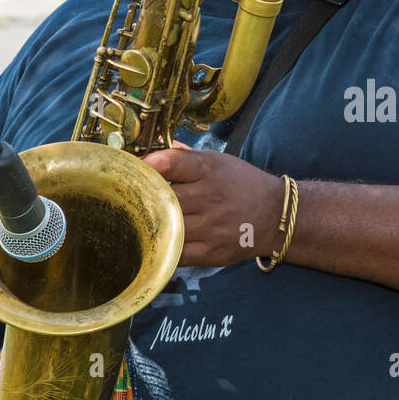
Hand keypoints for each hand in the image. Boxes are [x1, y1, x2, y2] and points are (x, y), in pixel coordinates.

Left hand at [141, 142, 284, 266]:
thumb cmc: (242, 184)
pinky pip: (175, 253)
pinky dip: (159, 248)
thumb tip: (151, 146)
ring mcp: (210, 227)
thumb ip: (184, 157)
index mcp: (209, 170)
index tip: (130, 169)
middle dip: (139, 197)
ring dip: (146, 224)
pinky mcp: (210, 252)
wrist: (276, 216)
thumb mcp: (218, 162)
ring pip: (165, 226)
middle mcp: (209, 197)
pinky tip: (151, 242)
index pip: (171, 163)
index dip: (145, 165)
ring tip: (132, 221)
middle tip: (122, 198)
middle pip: (161, 198)